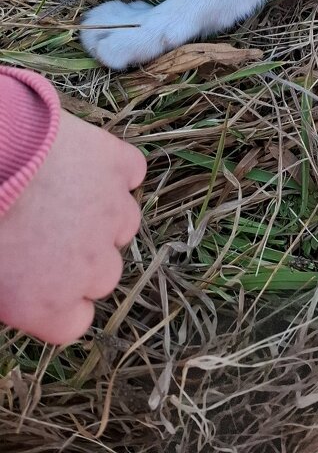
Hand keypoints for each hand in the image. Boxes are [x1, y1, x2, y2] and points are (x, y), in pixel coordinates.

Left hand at [0, 108, 145, 343]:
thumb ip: (15, 293)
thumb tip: (23, 287)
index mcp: (50, 304)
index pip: (76, 322)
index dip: (62, 302)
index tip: (46, 283)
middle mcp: (92, 265)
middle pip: (105, 275)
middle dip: (84, 260)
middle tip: (52, 235)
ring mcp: (114, 213)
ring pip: (124, 225)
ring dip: (103, 217)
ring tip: (69, 196)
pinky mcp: (120, 166)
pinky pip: (132, 173)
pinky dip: (118, 172)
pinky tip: (91, 166)